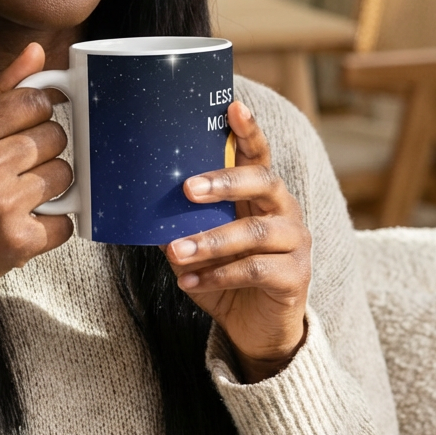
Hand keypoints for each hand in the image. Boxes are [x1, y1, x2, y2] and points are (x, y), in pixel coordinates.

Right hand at [0, 43, 73, 304]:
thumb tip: (36, 51)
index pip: (33, 101)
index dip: (38, 111)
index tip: (30, 123)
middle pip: (55, 136)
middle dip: (44, 149)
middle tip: (19, 164)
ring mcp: (4, 205)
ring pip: (65, 175)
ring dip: (51, 184)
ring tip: (22, 193)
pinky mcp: (20, 240)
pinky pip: (66, 220)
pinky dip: (54, 222)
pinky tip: (27, 220)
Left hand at [162, 100, 311, 382]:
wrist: (256, 328)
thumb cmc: (226, 274)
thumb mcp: (198, 243)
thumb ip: (181, 221)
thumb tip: (140, 203)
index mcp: (260, 193)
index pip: (258, 155)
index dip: (248, 130)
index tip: (233, 106)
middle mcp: (284, 210)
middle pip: (263, 182)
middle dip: (224, 181)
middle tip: (188, 188)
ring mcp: (295, 243)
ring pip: (255, 231)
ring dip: (211, 240)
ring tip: (176, 251)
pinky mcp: (295, 277)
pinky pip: (256, 270)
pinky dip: (219, 275)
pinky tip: (189, 281)